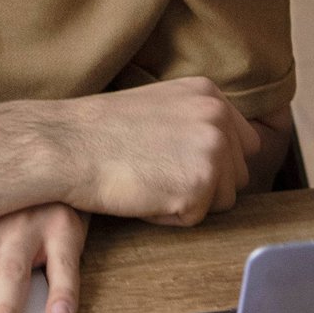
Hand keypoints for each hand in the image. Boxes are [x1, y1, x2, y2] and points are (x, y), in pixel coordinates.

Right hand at [58, 77, 259, 225]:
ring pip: (224, 200)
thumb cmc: (102, 131)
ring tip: (150, 182)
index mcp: (210, 93)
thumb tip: (221, 152)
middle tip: (159, 174)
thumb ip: (196, 121)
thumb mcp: (161, 105)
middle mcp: (218, 116)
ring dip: (190, 202)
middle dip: (206, 186)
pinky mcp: (200, 184)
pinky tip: (143, 195)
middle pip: (238, 175)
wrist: (68, 144)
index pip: (244, 144)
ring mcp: (212, 149)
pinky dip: (170, 217)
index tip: (183, 166)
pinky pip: (196, 218)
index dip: (216, 164)